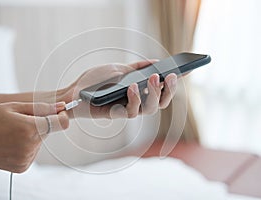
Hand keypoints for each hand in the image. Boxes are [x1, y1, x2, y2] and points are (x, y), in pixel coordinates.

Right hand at [0, 102, 68, 172]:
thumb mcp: (12, 107)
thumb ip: (40, 107)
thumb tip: (60, 106)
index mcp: (30, 129)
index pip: (62, 123)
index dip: (61, 115)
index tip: (56, 112)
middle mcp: (31, 146)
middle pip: (49, 131)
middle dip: (39, 124)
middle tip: (20, 120)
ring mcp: (27, 158)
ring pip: (40, 141)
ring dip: (31, 135)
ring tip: (11, 132)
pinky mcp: (23, 166)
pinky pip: (32, 152)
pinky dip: (26, 146)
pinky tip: (10, 142)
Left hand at [62, 60, 177, 118]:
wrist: (75, 90)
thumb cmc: (95, 80)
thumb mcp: (119, 68)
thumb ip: (137, 67)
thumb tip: (156, 61)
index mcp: (139, 91)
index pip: (161, 89)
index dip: (174, 83)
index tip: (185, 70)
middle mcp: (136, 102)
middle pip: (161, 102)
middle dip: (169, 90)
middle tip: (172, 75)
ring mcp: (127, 109)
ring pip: (151, 109)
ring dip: (155, 93)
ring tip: (155, 78)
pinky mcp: (116, 114)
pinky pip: (132, 111)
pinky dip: (135, 98)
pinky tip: (133, 86)